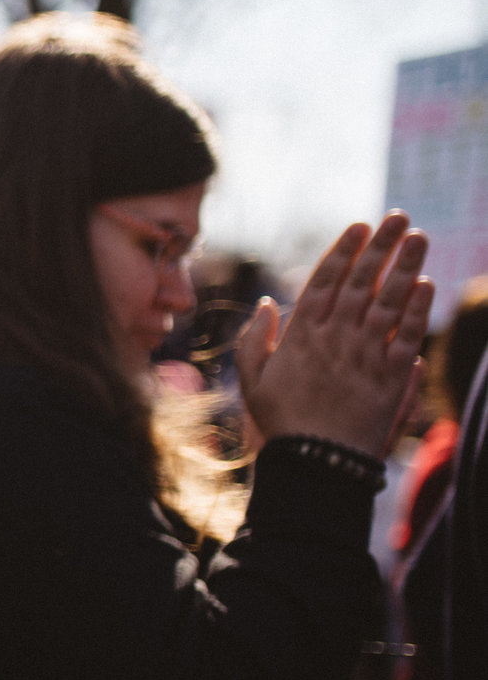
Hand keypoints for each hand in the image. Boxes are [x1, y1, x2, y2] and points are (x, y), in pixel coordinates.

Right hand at [236, 213, 432, 456]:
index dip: (344, 250)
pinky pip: (407, 334)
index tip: (360, 226)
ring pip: (388, 300)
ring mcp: (365, 354)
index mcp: (301, 335)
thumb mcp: (253, 380)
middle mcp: (335, 337)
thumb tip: (268, 304)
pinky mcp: (391, 375)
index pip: (326, 280)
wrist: (316, 461)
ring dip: (406, 265)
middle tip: (398, 218)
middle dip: (381, 246)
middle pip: (362, 281)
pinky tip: (426, 285)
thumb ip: (256, 339)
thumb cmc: (281, 422)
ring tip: (419, 238)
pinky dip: (417, 308)